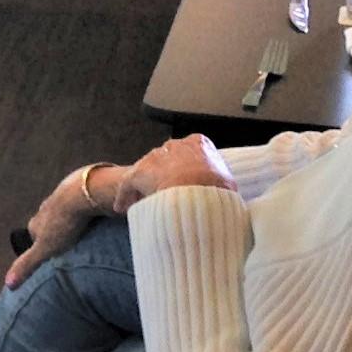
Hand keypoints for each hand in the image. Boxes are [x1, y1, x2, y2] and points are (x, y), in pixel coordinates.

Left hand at [120, 136, 237, 201]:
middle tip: (163, 196)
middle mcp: (175, 145)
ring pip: (147, 171)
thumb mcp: (229, 185)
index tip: (184, 185)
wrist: (196, 194)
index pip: (190, 153)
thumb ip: (223, 186)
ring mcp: (155, 156)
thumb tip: (223, 197)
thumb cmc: (216, 190)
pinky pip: (129, 184)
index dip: (186, 171)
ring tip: (143, 204)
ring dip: (144, 187)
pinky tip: (122, 208)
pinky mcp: (139, 171)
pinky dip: (125, 196)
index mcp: (199, 143)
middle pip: (166, 161)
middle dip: (164, 177)